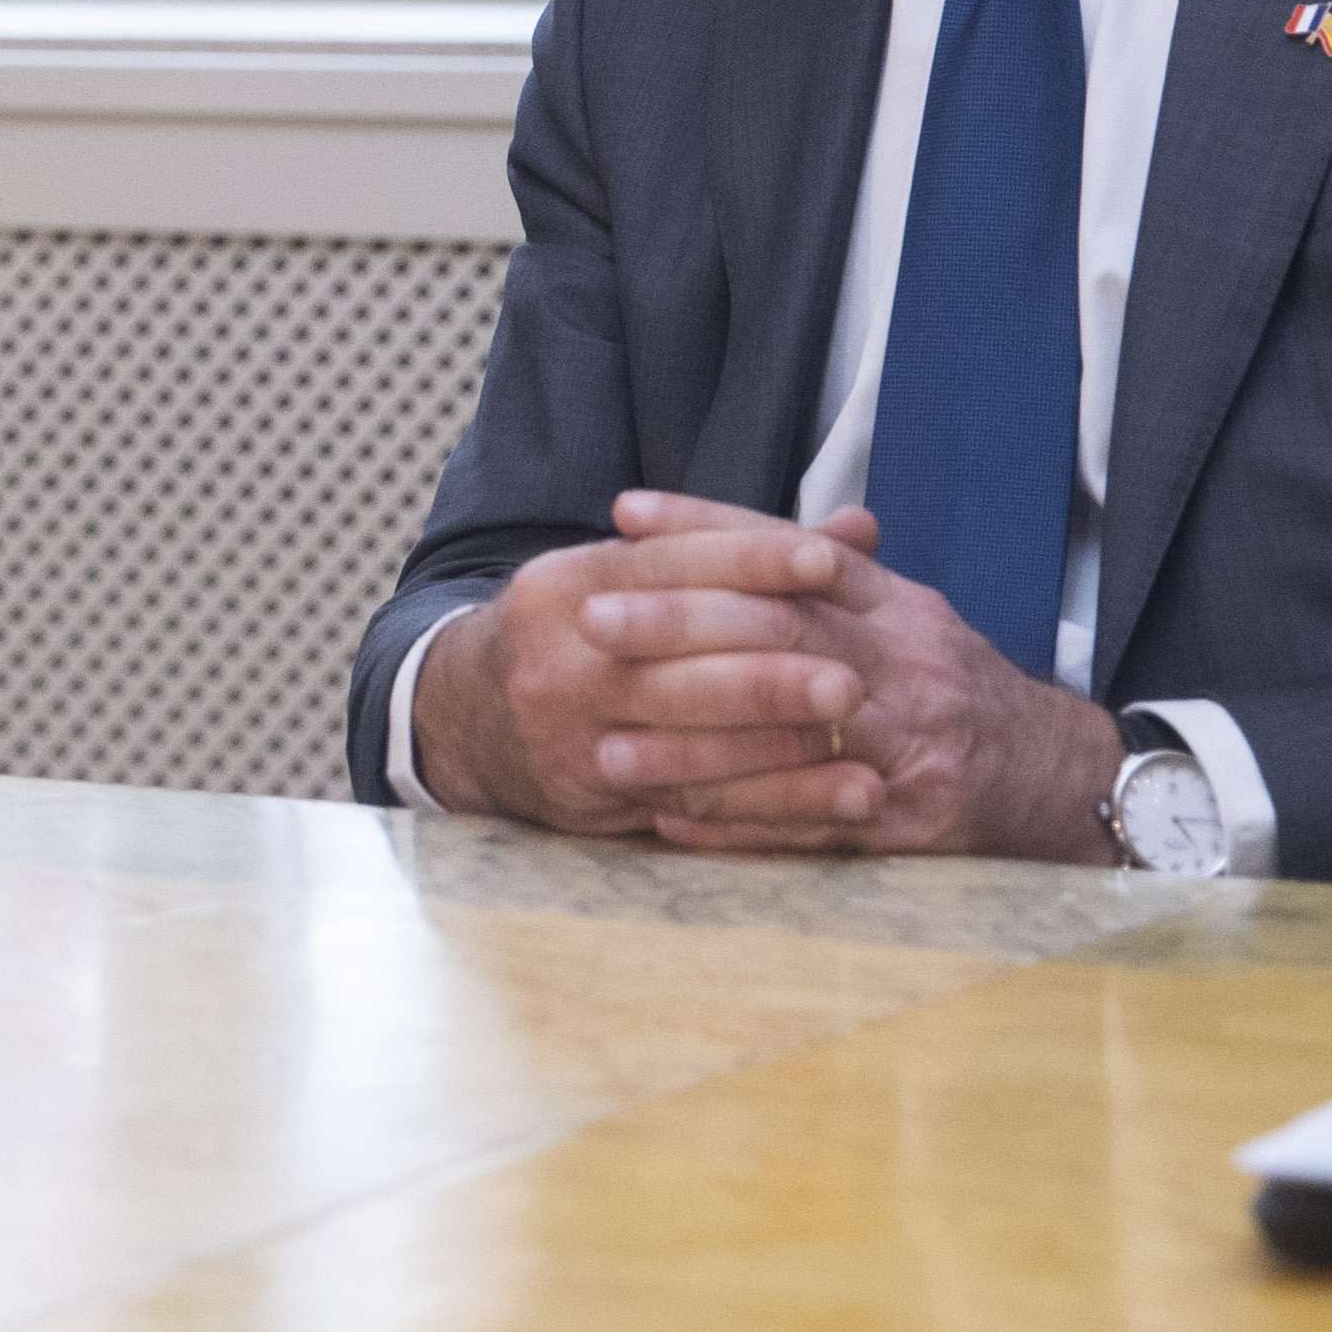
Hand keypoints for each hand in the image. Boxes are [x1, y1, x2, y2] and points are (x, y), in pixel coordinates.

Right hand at [410, 488, 873, 832]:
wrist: (470, 717)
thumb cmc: (582, 635)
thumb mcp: (627, 578)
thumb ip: (735, 556)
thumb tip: (860, 526)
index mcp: (569, 581)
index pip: (666, 562)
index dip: (748, 559)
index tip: (826, 561)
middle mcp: (560, 651)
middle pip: (675, 658)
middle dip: (768, 669)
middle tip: (849, 678)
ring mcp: (568, 727)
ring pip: (685, 738)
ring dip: (777, 744)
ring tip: (852, 742)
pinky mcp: (588, 792)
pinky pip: (692, 801)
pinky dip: (773, 804)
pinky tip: (836, 803)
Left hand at [608, 489, 1126, 862]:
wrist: (1065, 780)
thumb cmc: (960, 691)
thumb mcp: (908, 618)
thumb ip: (830, 578)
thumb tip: (736, 534)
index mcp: (899, 606)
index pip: (795, 551)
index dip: (708, 526)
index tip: (623, 513)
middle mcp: (907, 663)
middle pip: (782, 631)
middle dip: (679, 623)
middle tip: (590, 618)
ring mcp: (913, 745)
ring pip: (789, 734)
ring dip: (691, 744)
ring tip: (604, 747)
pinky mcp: (914, 822)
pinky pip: (811, 822)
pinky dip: (737, 825)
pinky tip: (667, 822)